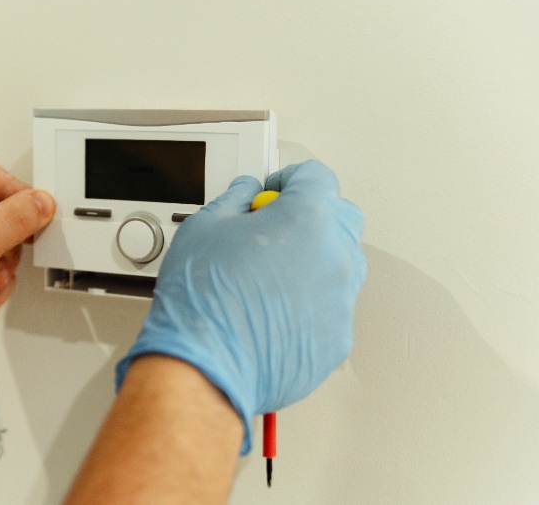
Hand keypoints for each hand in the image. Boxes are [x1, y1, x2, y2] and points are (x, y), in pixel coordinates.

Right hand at [115, 160, 365, 453]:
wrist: (205, 366)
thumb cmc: (203, 302)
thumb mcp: (204, 227)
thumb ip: (234, 200)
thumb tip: (245, 195)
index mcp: (308, 218)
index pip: (316, 177)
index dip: (290, 177)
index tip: (275, 187)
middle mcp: (335, 256)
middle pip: (340, 216)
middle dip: (311, 214)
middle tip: (274, 226)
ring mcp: (341, 300)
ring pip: (340, 264)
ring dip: (313, 258)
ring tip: (270, 272)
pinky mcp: (336, 339)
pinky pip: (331, 307)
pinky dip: (309, 302)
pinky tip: (273, 310)